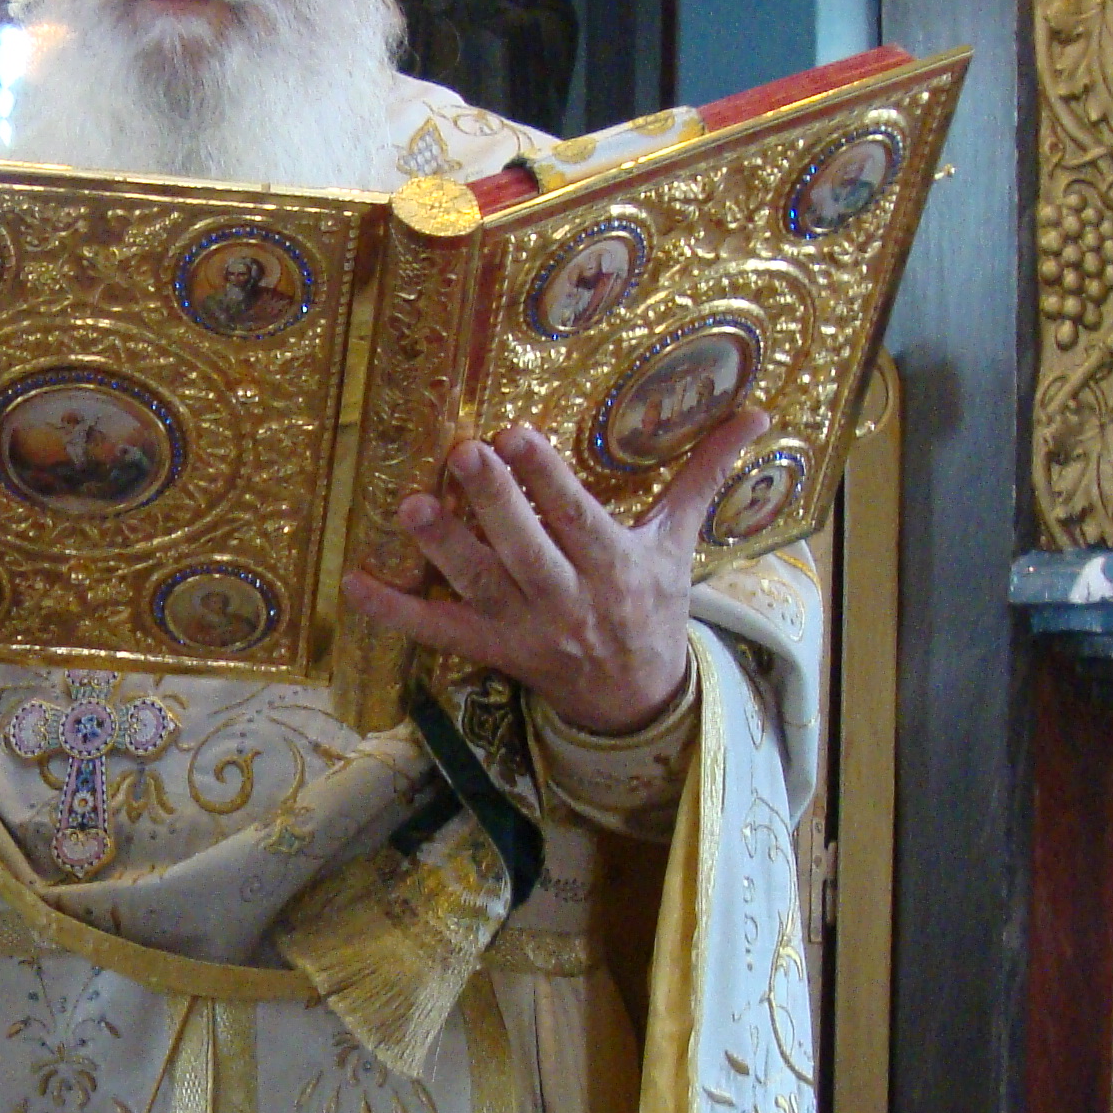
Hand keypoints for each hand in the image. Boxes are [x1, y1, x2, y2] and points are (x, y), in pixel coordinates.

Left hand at [343, 411, 763, 734]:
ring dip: (443, 549)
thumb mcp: (680, 541)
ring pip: (480, 587)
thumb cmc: (654, 604)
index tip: (516, 432)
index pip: (576, 516)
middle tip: (461, 453)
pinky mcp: (492, 651)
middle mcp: (567, 598)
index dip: (546, 477)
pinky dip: (395, 611)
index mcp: (613, 564)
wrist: (638, 698)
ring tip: (410, 507)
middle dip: (494, 503)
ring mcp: (525, 628)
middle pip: (526, 549)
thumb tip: (757, 413)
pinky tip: (355, 583)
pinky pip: (438, 632)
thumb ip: (705, 473)